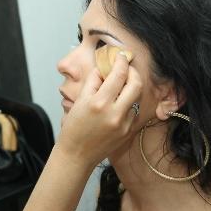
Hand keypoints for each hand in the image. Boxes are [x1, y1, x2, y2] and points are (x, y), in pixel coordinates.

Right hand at [56, 53, 141, 168]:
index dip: (121, 61)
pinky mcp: (128, 131)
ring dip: (130, 87)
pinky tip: (118, 104)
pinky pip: (134, 110)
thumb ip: (93, 82)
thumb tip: (104, 68)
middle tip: (125, 68)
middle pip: (136, 83)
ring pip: (136, 97)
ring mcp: (124, 123)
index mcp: (99, 102)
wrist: (77, 155)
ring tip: (120, 86)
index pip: (118, 74)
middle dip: (133, 72)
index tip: (120, 56)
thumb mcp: (79, 101)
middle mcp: (114, 112)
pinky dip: (128, 103)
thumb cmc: (74, 128)